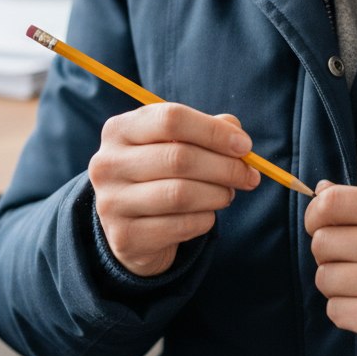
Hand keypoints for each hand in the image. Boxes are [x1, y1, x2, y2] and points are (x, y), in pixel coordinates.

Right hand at [89, 103, 260, 276]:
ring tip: (227, 194)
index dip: (214, 131)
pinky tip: (206, 215)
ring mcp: (112, 202)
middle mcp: (107, 163)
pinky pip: (181, 225)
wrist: (130, 227)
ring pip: (181, 194)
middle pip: (179, 158)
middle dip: (225, 167)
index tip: (244, 145)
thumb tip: (236, 134)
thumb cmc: (159, 174)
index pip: (171, 119)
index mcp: (119, 129)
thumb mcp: (176, 144)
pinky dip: (205, 219)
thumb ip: (207, 130)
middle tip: (249, 176)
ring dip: (218, 194)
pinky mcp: (126, 237)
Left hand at [304, 180, 356, 355]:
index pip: (332, 202)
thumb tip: (321, 189)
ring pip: (324, 278)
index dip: (315, 215)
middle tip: (354, 263)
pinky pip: (334, 310)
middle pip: (322, 242)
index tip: (320, 226)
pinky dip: (346, 312)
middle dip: (328, 255)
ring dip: (336, 286)